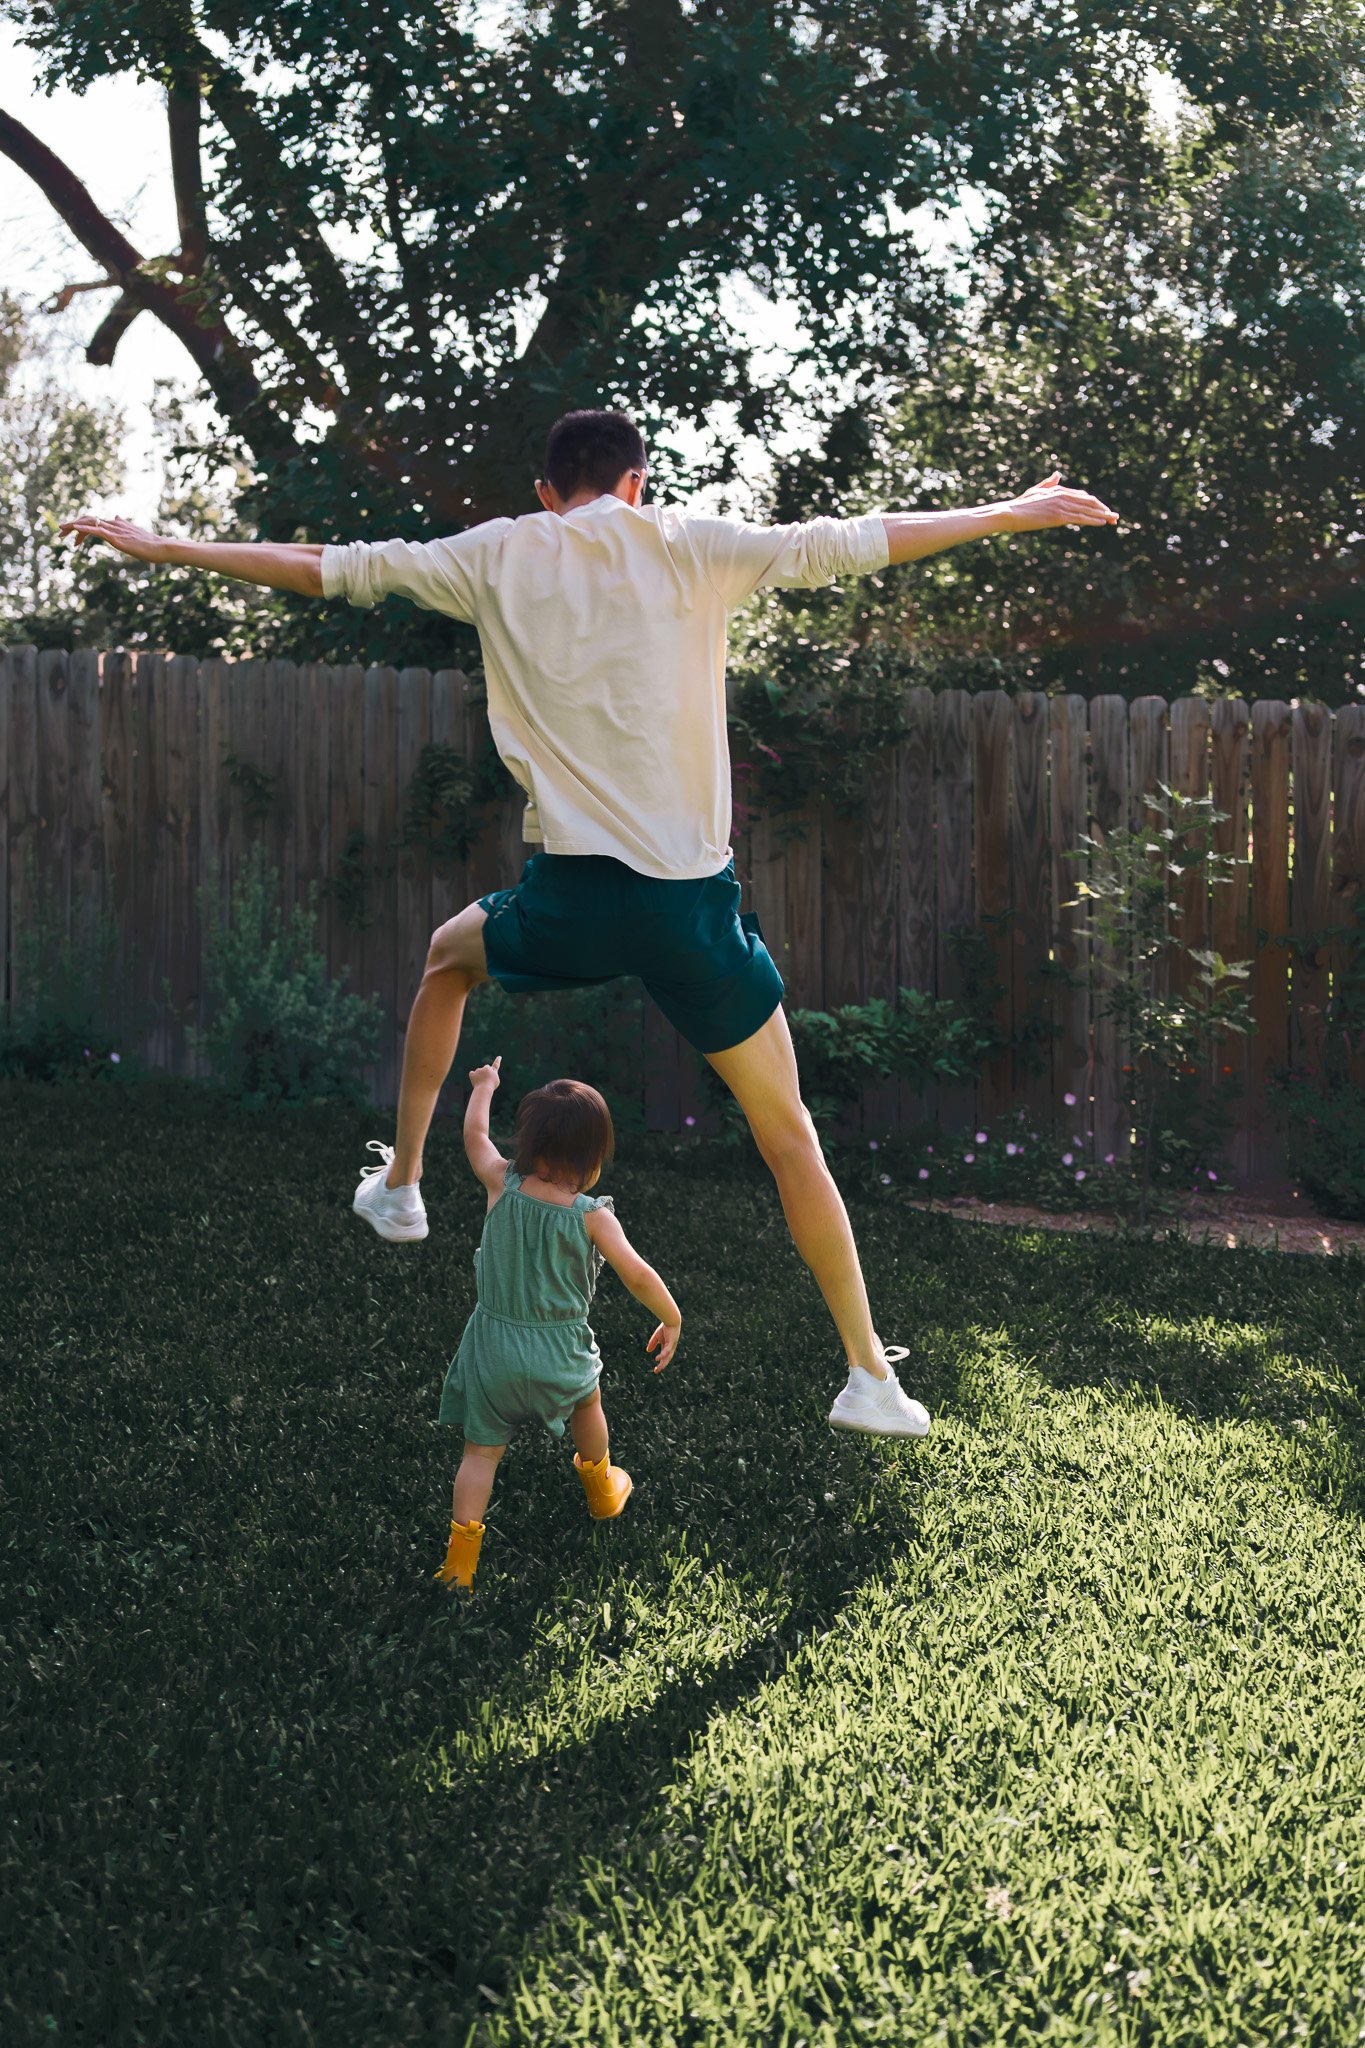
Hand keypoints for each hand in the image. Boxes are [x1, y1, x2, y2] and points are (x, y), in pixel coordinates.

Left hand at [58, 514, 173, 562]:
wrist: (160, 547)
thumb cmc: (149, 544)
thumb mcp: (133, 533)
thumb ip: (124, 525)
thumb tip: (116, 516)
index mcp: (116, 524)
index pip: (94, 521)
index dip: (81, 526)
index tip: (73, 536)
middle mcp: (113, 524)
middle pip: (88, 520)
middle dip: (72, 525)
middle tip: (60, 532)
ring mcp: (114, 530)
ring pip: (89, 523)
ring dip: (73, 526)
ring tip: (61, 531)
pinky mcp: (116, 537)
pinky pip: (96, 530)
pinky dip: (84, 528)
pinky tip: (74, 528)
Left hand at [468, 1054, 501, 1089]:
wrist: (484, 1089)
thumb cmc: (490, 1087)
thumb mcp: (495, 1082)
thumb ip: (492, 1076)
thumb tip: (486, 1074)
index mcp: (493, 1071)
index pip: (496, 1065)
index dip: (498, 1060)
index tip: (499, 1057)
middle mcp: (486, 1069)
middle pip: (486, 1067)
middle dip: (486, 1071)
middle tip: (486, 1079)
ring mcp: (479, 1070)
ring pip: (479, 1071)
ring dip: (479, 1076)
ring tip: (481, 1083)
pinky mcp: (473, 1073)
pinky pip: (472, 1073)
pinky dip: (473, 1076)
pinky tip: (475, 1081)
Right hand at [646, 1319, 679, 1372]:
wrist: (671, 1320)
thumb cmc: (665, 1327)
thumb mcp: (656, 1336)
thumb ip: (653, 1343)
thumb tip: (648, 1351)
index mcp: (667, 1346)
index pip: (664, 1356)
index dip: (660, 1362)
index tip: (655, 1368)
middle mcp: (670, 1347)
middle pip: (666, 1359)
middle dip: (662, 1365)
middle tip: (656, 1371)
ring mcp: (672, 1345)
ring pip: (668, 1357)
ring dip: (663, 1363)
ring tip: (658, 1368)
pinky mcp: (671, 1342)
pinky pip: (666, 1351)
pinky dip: (662, 1355)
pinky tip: (657, 1359)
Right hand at [1005, 474, 1117, 532]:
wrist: (1010, 513)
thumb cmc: (1020, 505)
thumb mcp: (1036, 491)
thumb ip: (1049, 484)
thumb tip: (1058, 474)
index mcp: (1058, 491)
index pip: (1082, 496)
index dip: (1095, 504)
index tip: (1104, 510)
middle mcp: (1062, 496)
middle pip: (1089, 502)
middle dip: (1103, 509)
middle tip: (1115, 516)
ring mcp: (1061, 506)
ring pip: (1087, 510)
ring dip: (1103, 515)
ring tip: (1114, 520)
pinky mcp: (1059, 516)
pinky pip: (1080, 518)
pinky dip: (1093, 519)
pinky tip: (1102, 522)